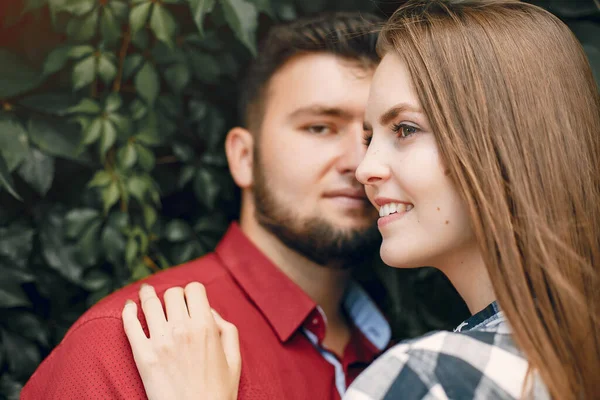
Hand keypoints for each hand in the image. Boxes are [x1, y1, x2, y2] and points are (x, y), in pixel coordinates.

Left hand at [122, 282, 240, 399]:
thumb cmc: (218, 393)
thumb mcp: (234, 359)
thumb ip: (227, 330)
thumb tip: (210, 312)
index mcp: (206, 327)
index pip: (194, 289)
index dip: (193, 291)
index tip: (191, 298)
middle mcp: (182, 329)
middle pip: (172, 294)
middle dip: (174, 295)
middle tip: (172, 302)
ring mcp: (160, 342)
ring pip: (150, 303)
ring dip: (148, 294)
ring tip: (146, 291)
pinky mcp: (142, 356)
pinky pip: (130, 325)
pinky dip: (127, 311)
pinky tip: (128, 306)